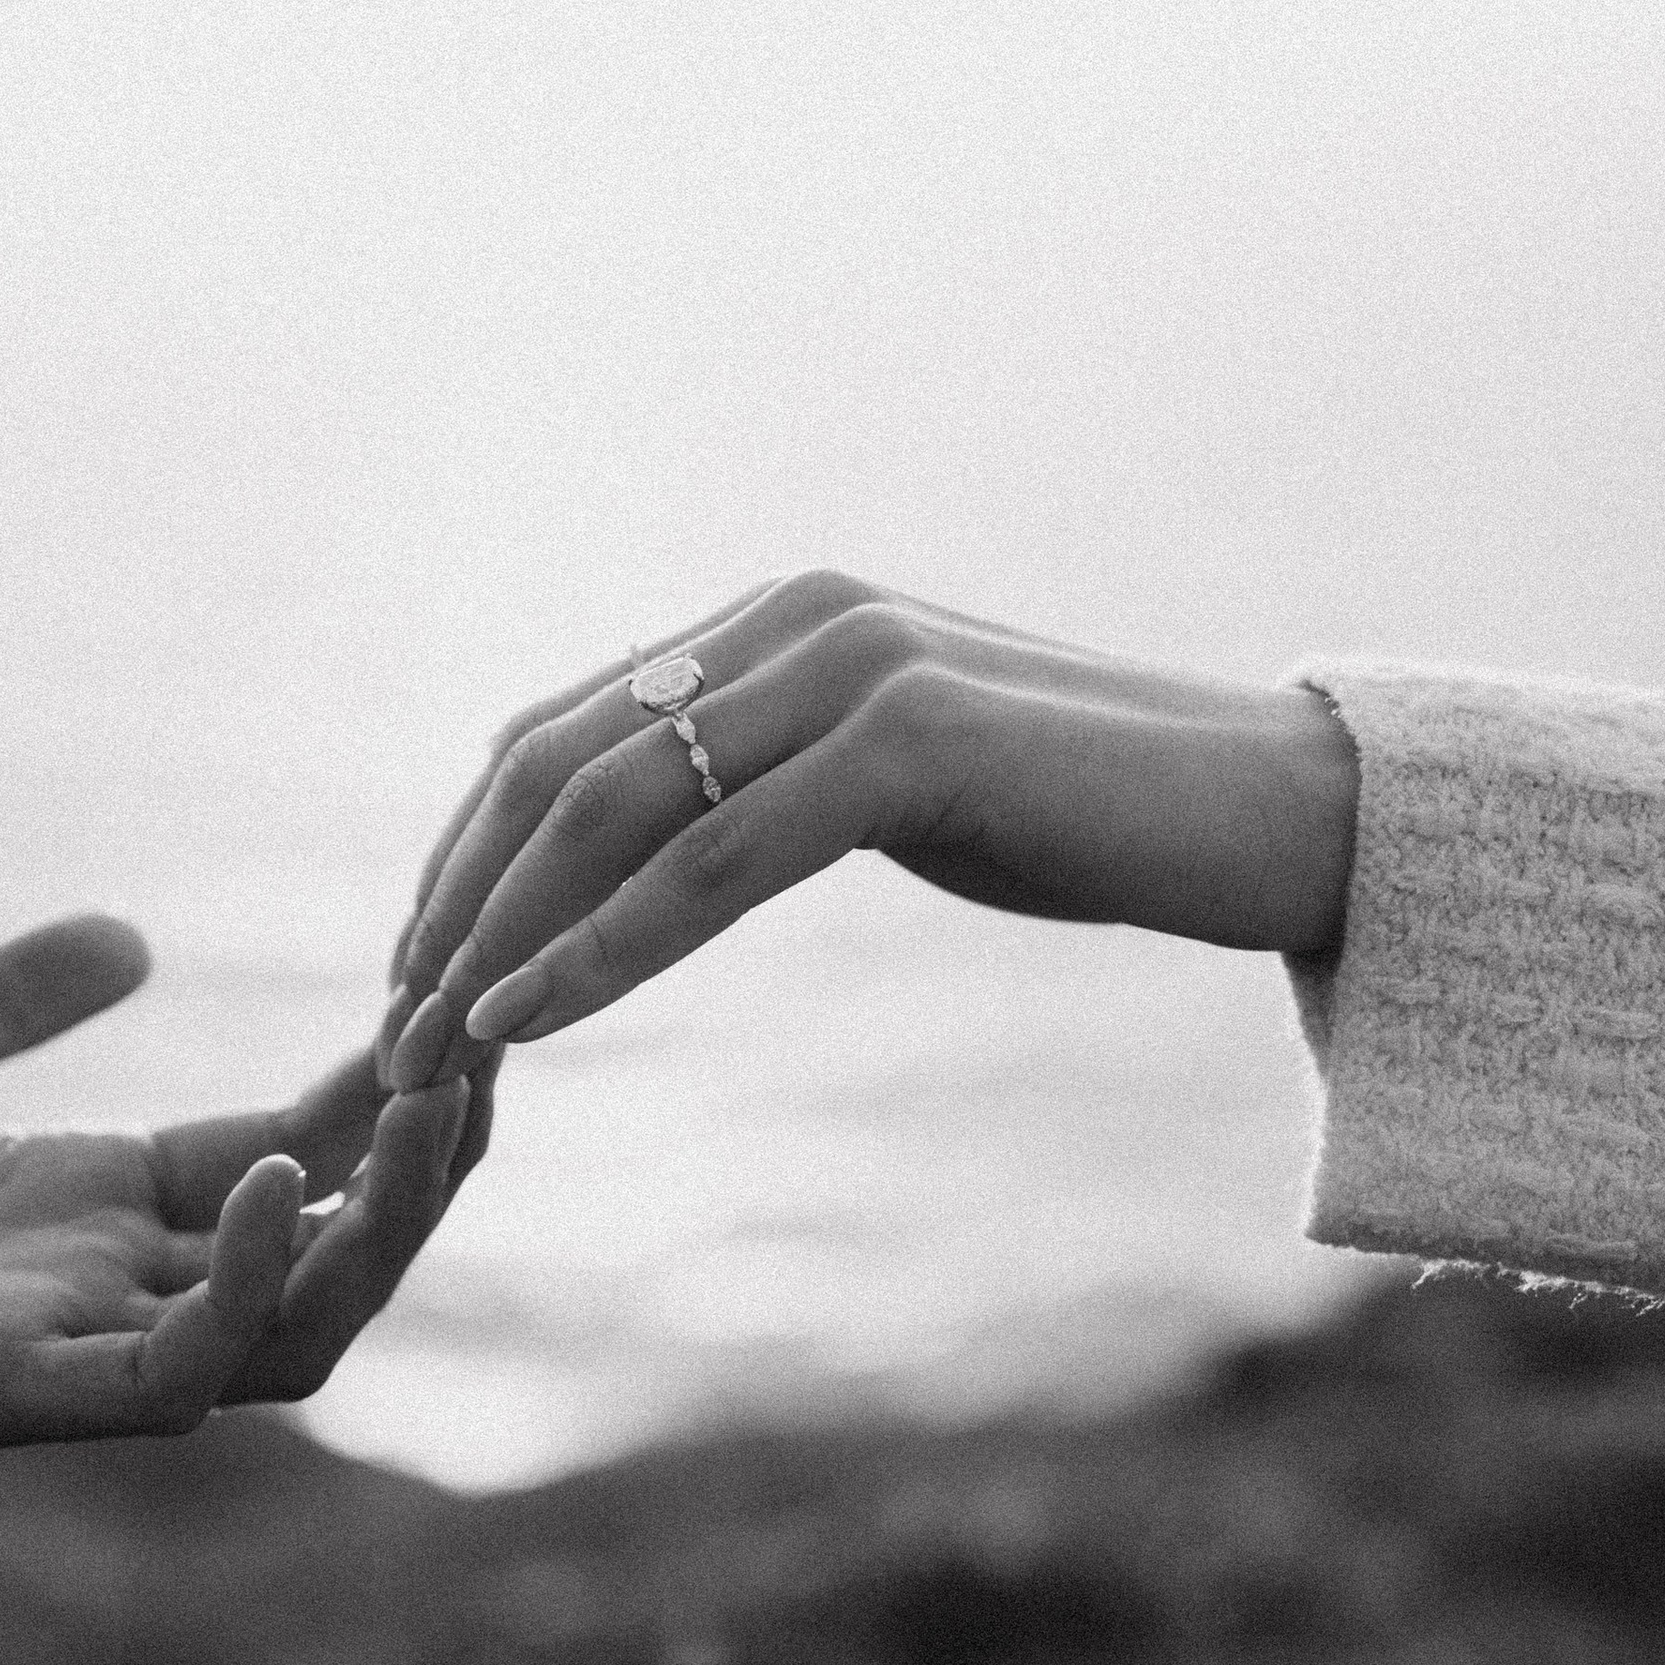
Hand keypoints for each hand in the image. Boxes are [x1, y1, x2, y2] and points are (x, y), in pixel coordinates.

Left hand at [0, 913, 489, 1461]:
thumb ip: (1, 1006)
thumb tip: (131, 936)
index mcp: (79, 1215)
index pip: (288, 1163)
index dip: (380, 1096)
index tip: (451, 999)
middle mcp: (92, 1295)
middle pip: (328, 1254)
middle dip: (426, 1167)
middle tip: (488, 1052)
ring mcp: (56, 1354)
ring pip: (292, 1329)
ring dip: (380, 1229)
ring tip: (436, 1105)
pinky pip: (172, 1377)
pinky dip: (238, 1289)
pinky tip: (265, 1180)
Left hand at [376, 573, 1359, 1082]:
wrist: (1277, 814)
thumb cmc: (1089, 818)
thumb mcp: (893, 787)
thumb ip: (775, 785)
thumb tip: (656, 850)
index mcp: (776, 617)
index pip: (562, 731)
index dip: (467, 852)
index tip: (409, 968)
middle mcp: (796, 616)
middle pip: (557, 762)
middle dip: (455, 901)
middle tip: (387, 1028)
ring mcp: (853, 666)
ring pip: (615, 811)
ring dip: (502, 938)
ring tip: (431, 1048)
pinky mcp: (909, 740)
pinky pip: (711, 864)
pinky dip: (602, 949)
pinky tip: (531, 1022)